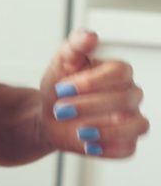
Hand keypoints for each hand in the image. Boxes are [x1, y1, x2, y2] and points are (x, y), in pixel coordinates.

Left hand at [40, 28, 148, 157]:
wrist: (48, 115)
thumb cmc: (60, 86)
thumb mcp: (62, 62)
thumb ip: (75, 46)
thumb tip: (89, 36)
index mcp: (119, 72)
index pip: (120, 72)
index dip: (92, 81)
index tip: (63, 87)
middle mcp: (130, 95)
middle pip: (124, 99)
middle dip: (89, 105)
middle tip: (60, 109)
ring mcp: (131, 119)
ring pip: (137, 126)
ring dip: (107, 130)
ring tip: (79, 131)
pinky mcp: (124, 142)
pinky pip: (128, 149)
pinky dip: (109, 149)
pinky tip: (87, 145)